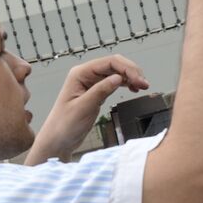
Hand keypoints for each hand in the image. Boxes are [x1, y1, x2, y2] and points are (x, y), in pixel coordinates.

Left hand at [28, 55, 149, 163]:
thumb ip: (101, 91)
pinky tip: (133, 88)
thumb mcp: (84, 107)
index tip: (139, 80)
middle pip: (114, 64)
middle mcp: (85, 75)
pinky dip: (126, 83)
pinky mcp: (96, 91)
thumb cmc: (64, 125)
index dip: (127, 69)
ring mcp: (91, 83)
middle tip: (144, 83)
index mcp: (79, 74)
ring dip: (131, 77)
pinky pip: (114, 82)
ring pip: (116, 72)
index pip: (109, 62)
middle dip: (131, 71)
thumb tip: (118, 78)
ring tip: (142, 86)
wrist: (58, 140)